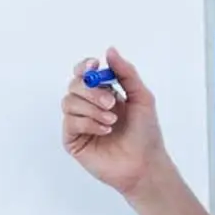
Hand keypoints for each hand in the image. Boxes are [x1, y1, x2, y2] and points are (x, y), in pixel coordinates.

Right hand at [61, 47, 169, 197]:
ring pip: (69, 102)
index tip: (94, 66)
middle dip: (92, 91)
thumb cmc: (145, 133)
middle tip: (112, 102)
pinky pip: (70, 122)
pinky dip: (88, 123)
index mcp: (103, 93)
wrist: (144, 163)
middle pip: (74, 85)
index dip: (85, 66)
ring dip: (92, 109)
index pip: (84, 73)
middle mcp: (88, 106)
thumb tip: (110, 50)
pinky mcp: (73, 141)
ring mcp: (79, 123)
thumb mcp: (142, 97)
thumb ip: (126, 73)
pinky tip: (105, 131)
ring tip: (112, 121)